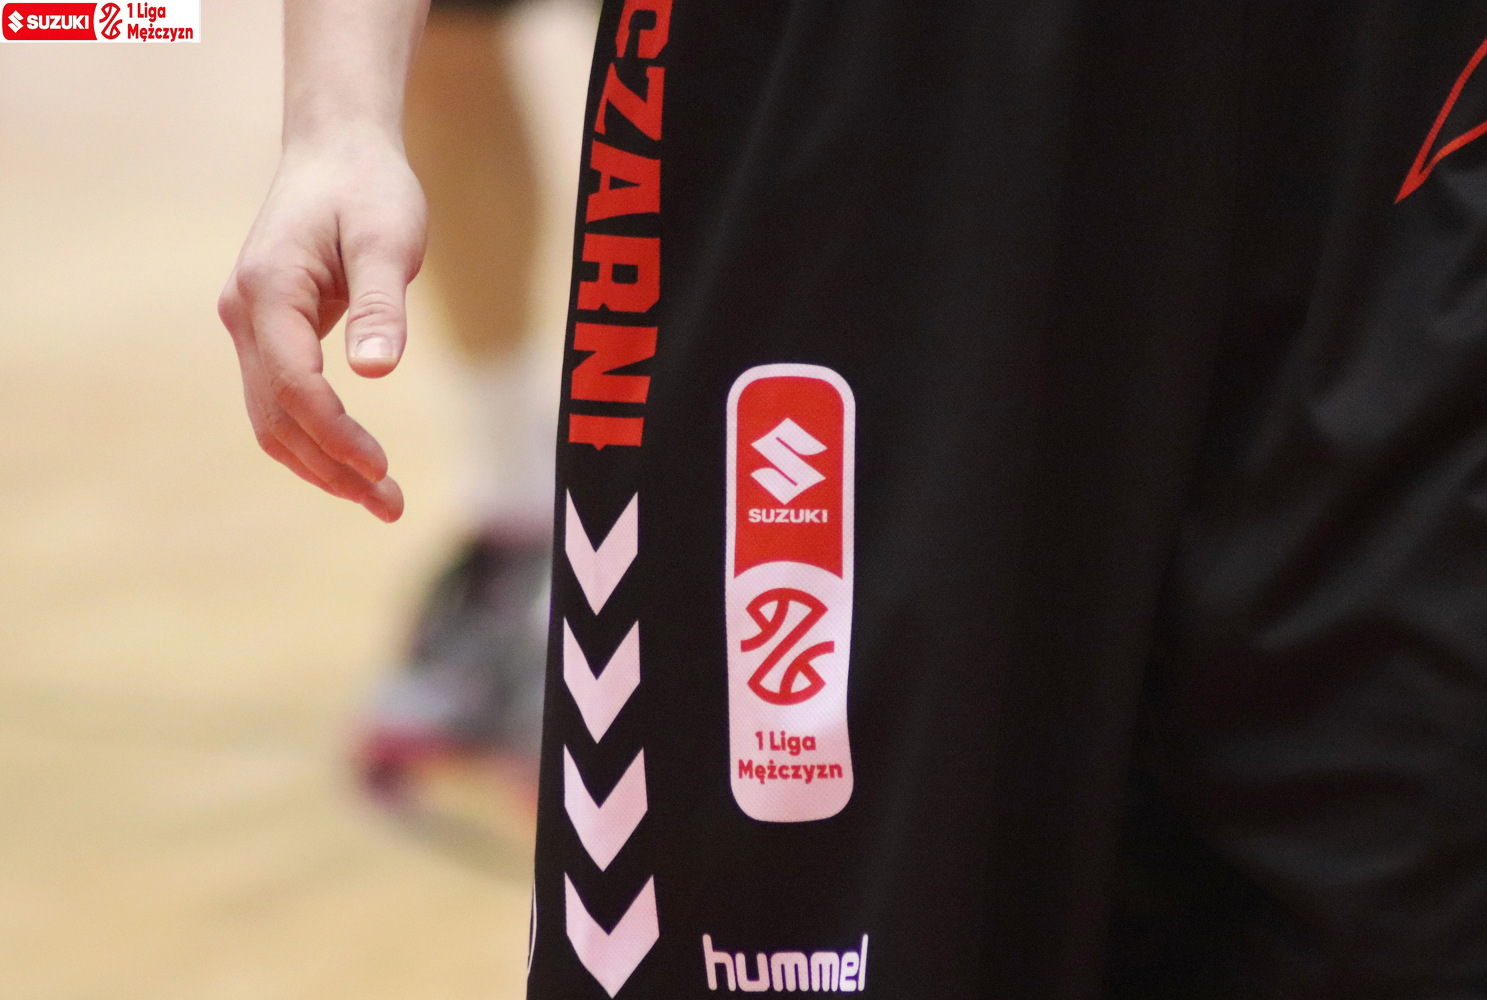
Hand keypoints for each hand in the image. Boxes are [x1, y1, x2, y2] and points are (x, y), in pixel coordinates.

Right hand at [218, 133, 426, 521]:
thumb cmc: (368, 190)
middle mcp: (245, 314)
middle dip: (332, 467)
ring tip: (381, 502)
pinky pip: (280, 402)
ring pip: (272, 418)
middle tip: (390, 507)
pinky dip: (314, 440)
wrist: (337, 153)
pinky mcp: (267, 333)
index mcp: (269, 290)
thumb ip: (380, 305)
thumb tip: (376, 372)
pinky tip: (354, 466)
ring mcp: (249, 326)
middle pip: (277, 416)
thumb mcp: (387, 239)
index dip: (335, 434)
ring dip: (322, 464)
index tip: (381, 468)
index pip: (294, 385)